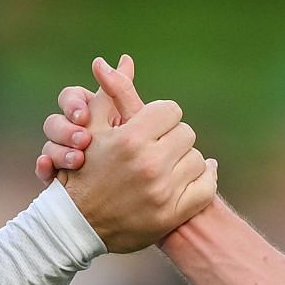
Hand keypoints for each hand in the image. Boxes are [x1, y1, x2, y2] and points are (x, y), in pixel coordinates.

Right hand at [36, 55, 131, 183]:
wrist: (123, 194)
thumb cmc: (134, 151)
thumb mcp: (127, 120)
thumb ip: (124, 92)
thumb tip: (126, 59)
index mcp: (85, 114)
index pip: (70, 97)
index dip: (74, 104)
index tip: (83, 114)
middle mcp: (69, 133)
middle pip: (53, 122)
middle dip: (65, 130)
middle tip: (82, 140)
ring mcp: (61, 157)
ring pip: (47, 146)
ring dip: (58, 151)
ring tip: (76, 159)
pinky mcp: (57, 178)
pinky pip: (43, 170)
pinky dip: (44, 168)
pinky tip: (49, 170)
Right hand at [41, 56, 215, 250]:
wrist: (78, 225)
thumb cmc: (83, 170)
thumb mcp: (93, 128)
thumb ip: (112, 92)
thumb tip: (125, 59)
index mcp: (131, 139)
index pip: (170, 110)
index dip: (161, 117)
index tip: (152, 127)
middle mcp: (149, 164)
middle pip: (186, 134)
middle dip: (173, 138)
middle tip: (160, 147)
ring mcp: (163, 192)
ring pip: (198, 160)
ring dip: (185, 160)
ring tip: (169, 165)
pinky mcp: (172, 214)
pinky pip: (207, 187)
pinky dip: (204, 179)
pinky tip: (193, 176)